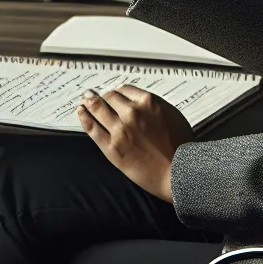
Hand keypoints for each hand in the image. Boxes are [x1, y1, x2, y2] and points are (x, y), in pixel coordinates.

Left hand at [77, 84, 195, 203]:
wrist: (178, 173)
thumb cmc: (181, 148)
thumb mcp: (173, 115)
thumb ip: (155, 105)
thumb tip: (140, 101)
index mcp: (148, 102)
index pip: (124, 90)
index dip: (117, 92)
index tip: (114, 94)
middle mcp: (131, 113)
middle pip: (110, 97)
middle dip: (103, 97)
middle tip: (96, 96)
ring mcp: (119, 130)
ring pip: (98, 108)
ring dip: (89, 102)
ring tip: (85, 100)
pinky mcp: (111, 147)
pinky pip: (92, 127)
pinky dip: (84, 117)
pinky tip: (81, 112)